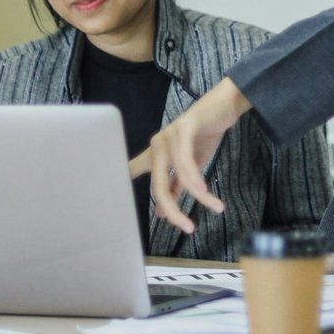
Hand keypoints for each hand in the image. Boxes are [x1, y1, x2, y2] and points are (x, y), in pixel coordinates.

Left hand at [129, 76, 251, 233]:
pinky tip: (205, 191)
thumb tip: (162, 213)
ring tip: (215, 206)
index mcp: (155, 154)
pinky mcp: (185, 127)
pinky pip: (187, 160)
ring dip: (199, 195)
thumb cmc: (205, 134)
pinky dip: (196, 178)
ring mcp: (170, 135)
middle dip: (173, 211)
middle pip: (159, 186)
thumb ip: (176, 185)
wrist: (225, 105)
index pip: (133, 172)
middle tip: (188, 228)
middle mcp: (157, 144)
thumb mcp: (191, 164)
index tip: (109, 204)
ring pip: (180, 175)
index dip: (120, 186)